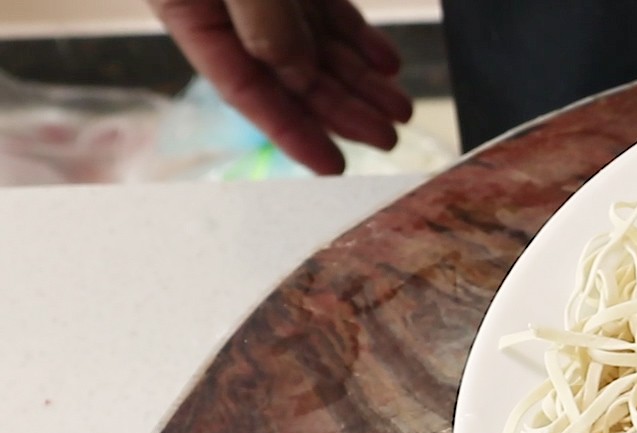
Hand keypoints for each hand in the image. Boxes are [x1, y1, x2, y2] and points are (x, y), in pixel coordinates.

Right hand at [149, 0, 410, 174]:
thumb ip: (263, 22)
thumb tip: (297, 71)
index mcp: (189, 11)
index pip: (244, 89)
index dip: (291, 132)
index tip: (333, 166)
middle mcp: (225, 8)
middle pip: (290, 74)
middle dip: (341, 110)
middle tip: (387, 138)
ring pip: (317, 46)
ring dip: (360, 81)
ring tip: (400, 108)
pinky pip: (326, 11)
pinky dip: (359, 38)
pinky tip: (387, 63)